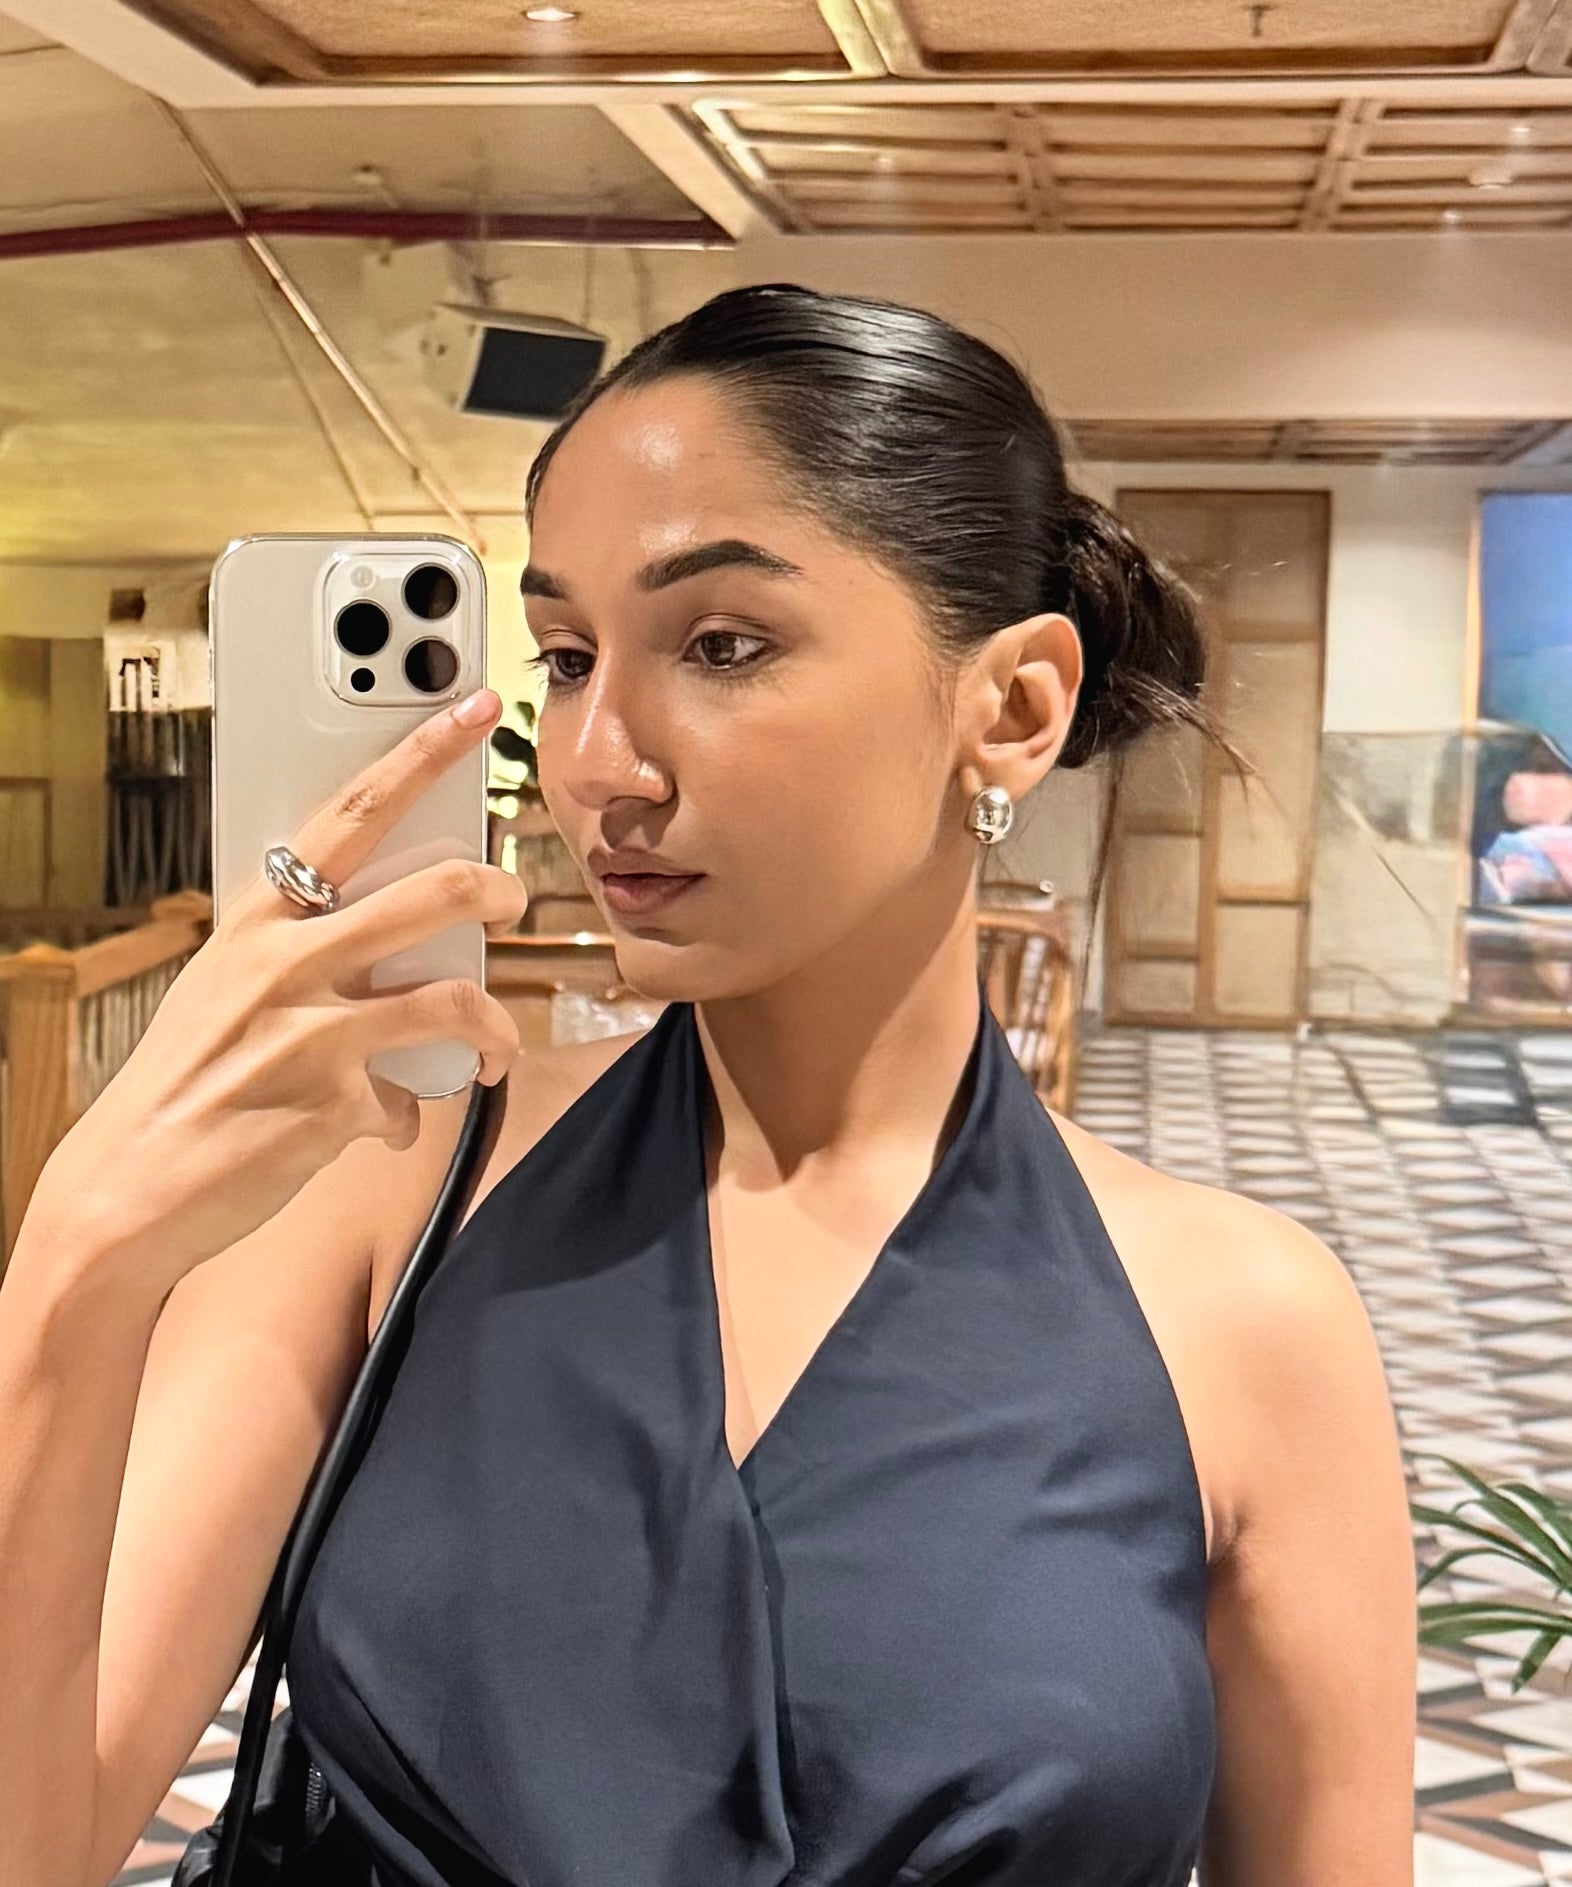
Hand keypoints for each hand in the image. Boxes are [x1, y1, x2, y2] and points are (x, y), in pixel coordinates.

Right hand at [44, 688, 526, 1287]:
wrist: (127, 1186)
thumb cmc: (184, 1079)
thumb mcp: (229, 987)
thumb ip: (304, 953)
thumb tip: (390, 944)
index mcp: (259, 919)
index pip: (352, 812)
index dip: (424, 753)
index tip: (476, 707)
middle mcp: (287, 963)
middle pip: (432, 892)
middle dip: (494, 888)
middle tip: (510, 899)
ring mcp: (314, 1032)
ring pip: (453, 999)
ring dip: (498, 1029)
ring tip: (498, 1047)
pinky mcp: (336, 1104)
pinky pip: (412, 1097)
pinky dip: (408, 1113)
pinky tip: (385, 1124)